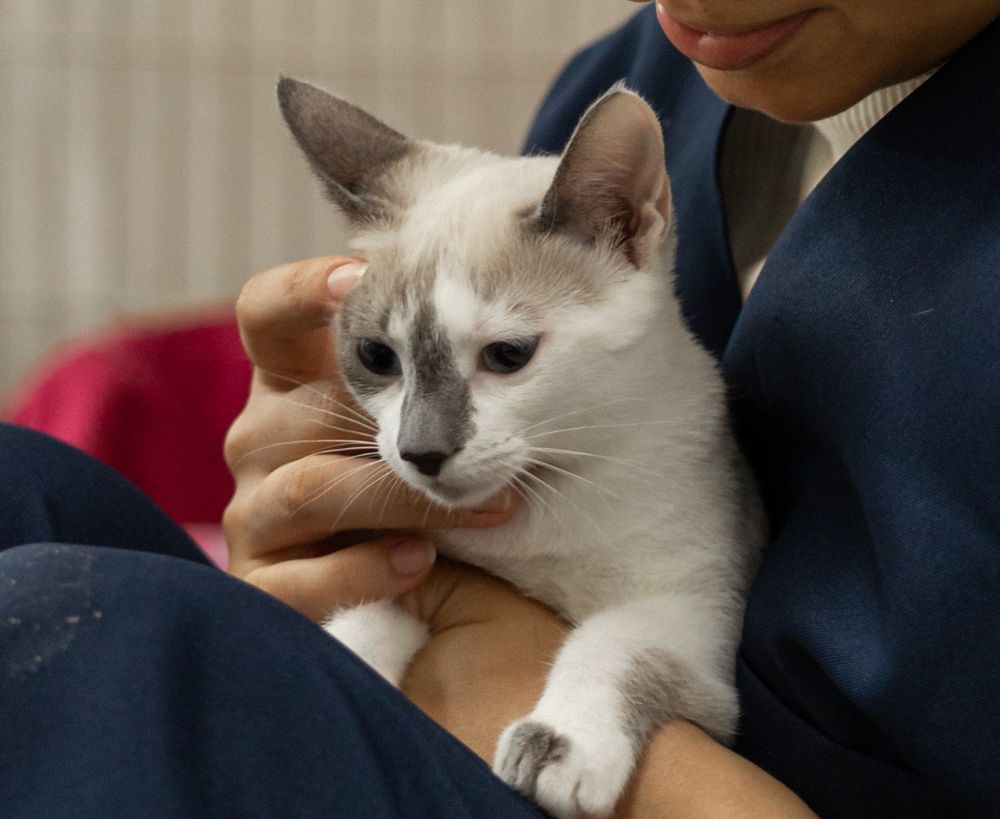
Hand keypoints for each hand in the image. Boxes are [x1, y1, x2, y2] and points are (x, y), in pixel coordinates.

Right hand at [223, 255, 515, 620]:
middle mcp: (263, 437)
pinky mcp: (263, 584)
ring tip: (490, 505)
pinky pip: (301, 577)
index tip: (360, 279)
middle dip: (394, 419)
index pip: (265, 314)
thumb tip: (517, 269)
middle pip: (304, 407)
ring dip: (402, 496)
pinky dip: (366, 568)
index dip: (299, 290)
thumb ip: (440, 358)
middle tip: (482, 430)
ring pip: (311, 488)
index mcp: (295, 381)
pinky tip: (420, 562)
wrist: (419, 603)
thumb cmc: (432, 483)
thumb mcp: (432, 412)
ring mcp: (256, 511)